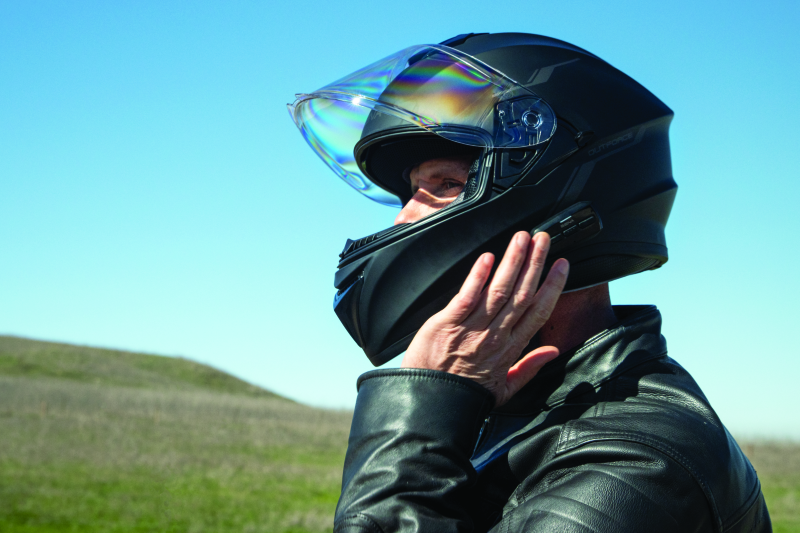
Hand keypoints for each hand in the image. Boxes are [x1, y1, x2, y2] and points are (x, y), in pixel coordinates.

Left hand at [401, 232, 568, 406]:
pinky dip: (478, 276)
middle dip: (535, 263)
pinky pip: (466, 295)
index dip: (552, 285)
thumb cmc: (465, 395)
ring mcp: (471, 327)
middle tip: (543, 239)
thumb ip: (530, 367)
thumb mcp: (505, 390)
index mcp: (511, 348)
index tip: (562, 264)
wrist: (431, 403)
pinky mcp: (447, 323)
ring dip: (512, 261)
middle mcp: (495, 335)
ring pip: (498, 289)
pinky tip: (488, 258)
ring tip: (522, 238)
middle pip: (522, 293)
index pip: (538, 310)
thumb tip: (553, 351)